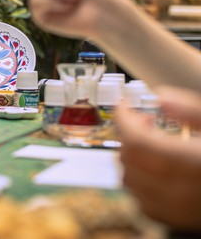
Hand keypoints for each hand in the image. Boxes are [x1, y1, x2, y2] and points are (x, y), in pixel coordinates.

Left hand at [115, 86, 200, 230]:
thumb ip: (194, 110)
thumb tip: (162, 98)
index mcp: (191, 163)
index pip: (136, 139)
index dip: (124, 118)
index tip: (124, 105)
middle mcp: (179, 190)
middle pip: (128, 159)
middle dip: (128, 135)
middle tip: (142, 120)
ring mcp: (177, 209)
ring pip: (130, 181)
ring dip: (131, 157)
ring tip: (150, 142)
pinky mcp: (178, 220)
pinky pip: (142, 201)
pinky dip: (139, 181)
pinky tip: (156, 169)